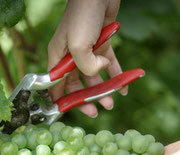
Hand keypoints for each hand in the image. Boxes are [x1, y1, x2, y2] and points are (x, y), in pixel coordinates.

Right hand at [48, 0, 124, 117]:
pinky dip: (116, 75)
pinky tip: (123, 87)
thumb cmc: (83, 16)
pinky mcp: (101, 45)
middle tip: (95, 111)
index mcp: (58, 57)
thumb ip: (86, 66)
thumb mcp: (79, 46)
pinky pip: (109, 64)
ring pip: (94, 76)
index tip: (66, 113)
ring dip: (102, 90)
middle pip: (76, 84)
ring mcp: (87, 51)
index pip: (56, 84)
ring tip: (111, 103)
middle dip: (86, 99)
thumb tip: (97, 73)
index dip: (60, 99)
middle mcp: (71, 56)